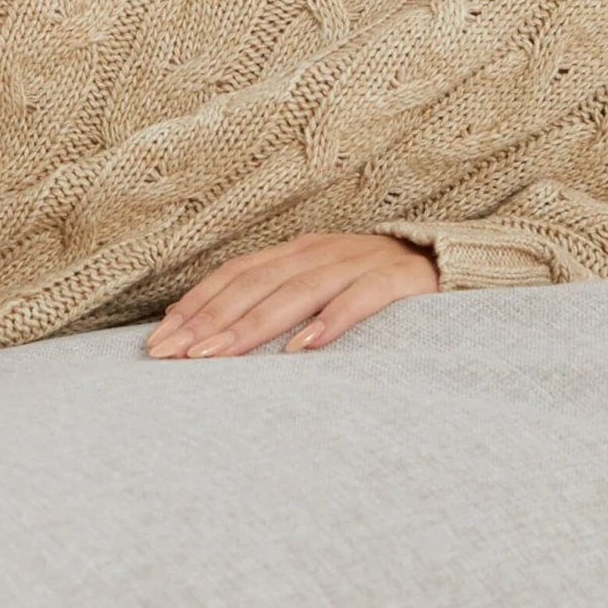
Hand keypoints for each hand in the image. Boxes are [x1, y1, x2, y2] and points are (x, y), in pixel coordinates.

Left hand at [144, 232, 439, 357]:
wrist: (446, 262)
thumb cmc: (371, 284)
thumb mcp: (318, 285)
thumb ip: (273, 300)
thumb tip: (209, 334)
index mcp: (295, 252)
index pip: (233, 275)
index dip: (195, 305)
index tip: (160, 340)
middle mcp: (319, 252)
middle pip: (254, 285)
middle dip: (210, 321)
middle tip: (176, 356)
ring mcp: (357, 263)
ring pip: (296, 292)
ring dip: (254, 326)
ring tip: (220, 355)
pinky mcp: (397, 281)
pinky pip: (359, 301)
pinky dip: (329, 322)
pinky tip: (303, 348)